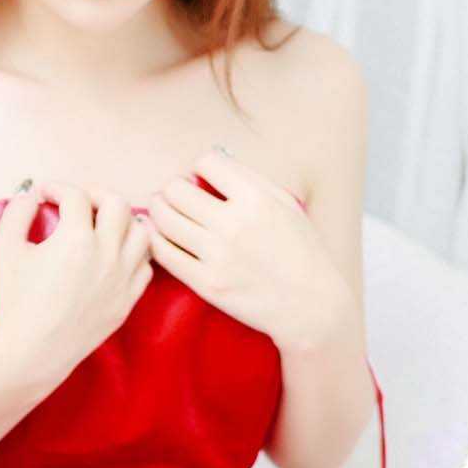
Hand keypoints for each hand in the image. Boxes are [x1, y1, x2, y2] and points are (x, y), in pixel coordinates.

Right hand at [0, 180, 153, 382]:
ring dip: (124, 222)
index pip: (76, 196)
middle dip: (96, 195)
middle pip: (118, 204)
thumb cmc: (13, 302)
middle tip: (79, 202)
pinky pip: (145, 267)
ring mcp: (122, 280)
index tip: (45, 195)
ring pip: (142, 234)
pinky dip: (133, 254)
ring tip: (104, 225)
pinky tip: (114, 256)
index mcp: (77, 239)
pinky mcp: (127, 302)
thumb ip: (17, 213)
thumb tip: (30, 195)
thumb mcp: (3, 249)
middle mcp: (107, 255)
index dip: (57, 188)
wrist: (29, 353)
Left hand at [143, 148, 350, 348]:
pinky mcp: (206, 283)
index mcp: (256, 199)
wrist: (310, 305)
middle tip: (176, 195)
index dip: (200, 167)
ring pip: (163, 218)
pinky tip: (161, 236)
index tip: (201, 178)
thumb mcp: (286, 204)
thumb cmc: (301, 252)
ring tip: (163, 211)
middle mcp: (234, 224)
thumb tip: (211, 162)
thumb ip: (250, 180)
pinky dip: (156, 239)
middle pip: (176, 189)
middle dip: (174, 187)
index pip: (206, 162)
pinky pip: (164, 253)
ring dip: (158, 210)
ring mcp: (218, 256)